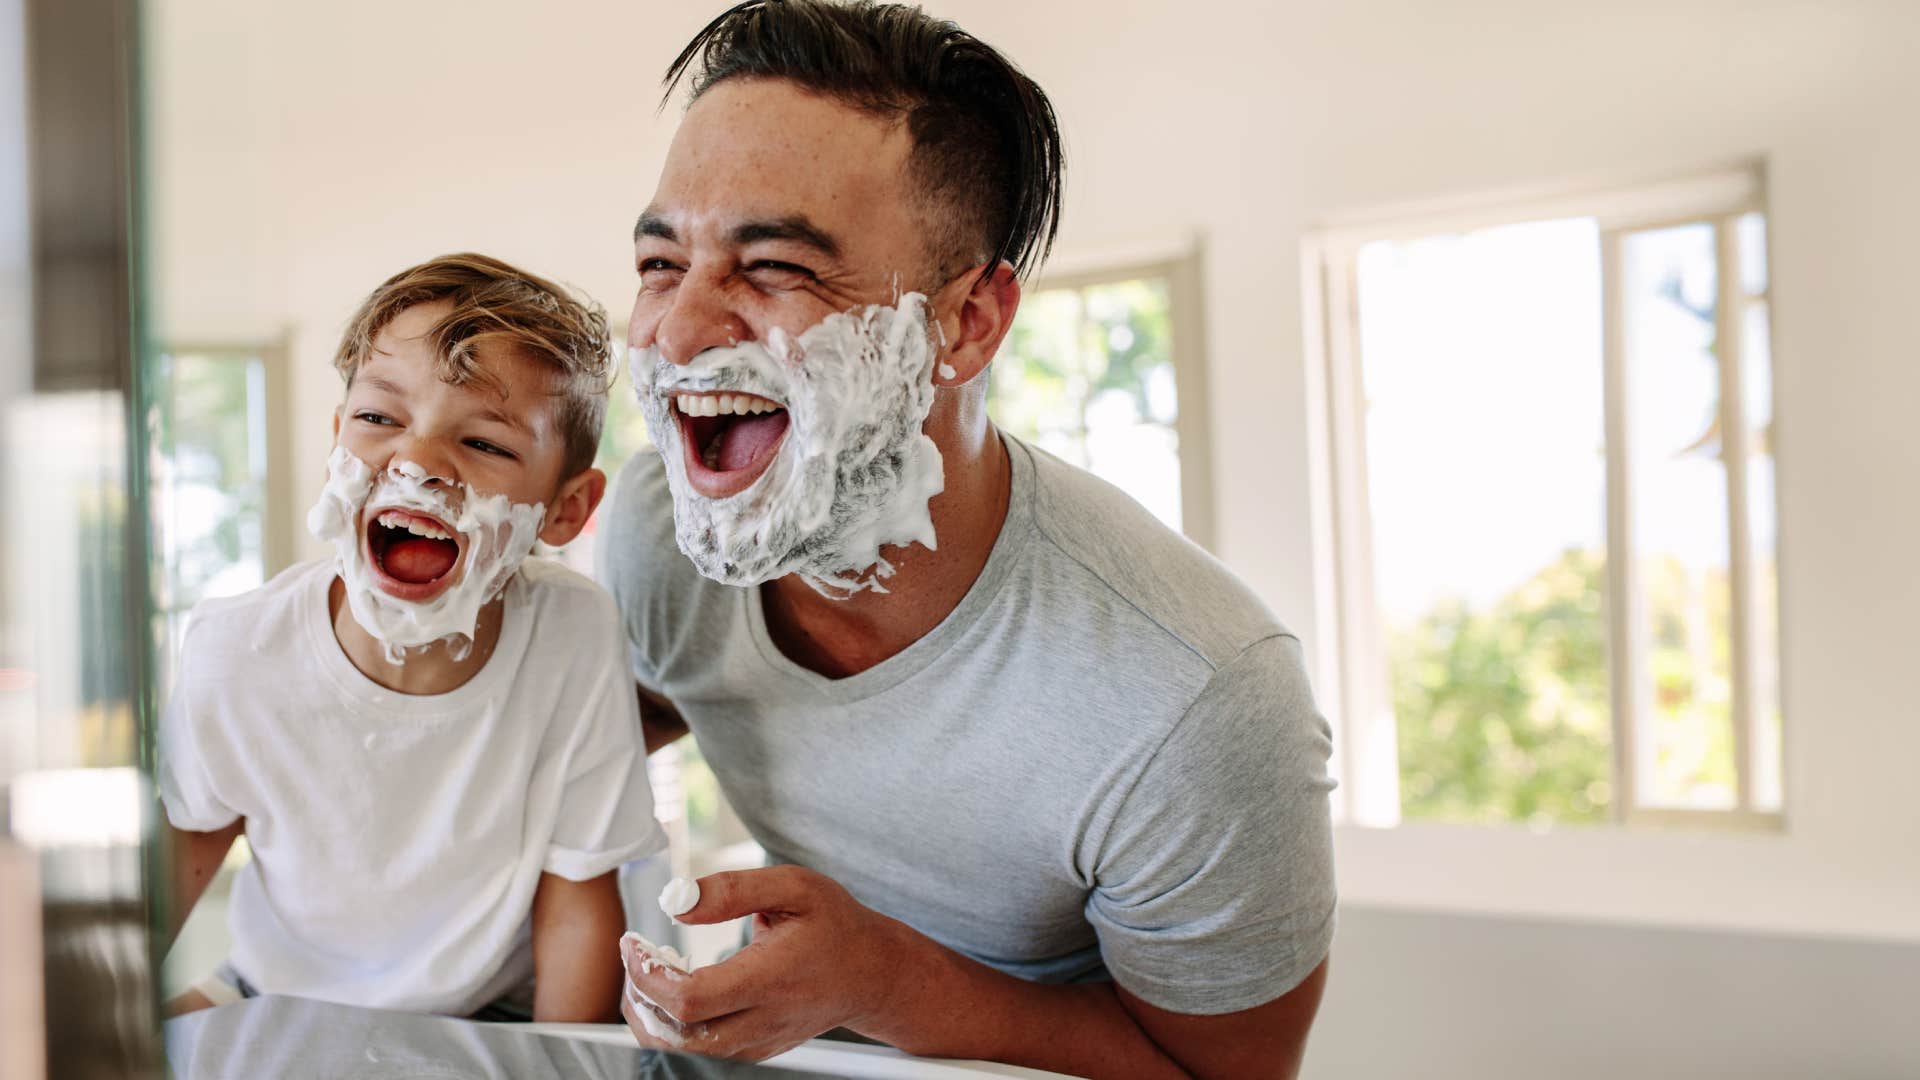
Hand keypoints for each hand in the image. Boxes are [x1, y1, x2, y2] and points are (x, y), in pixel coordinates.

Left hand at [618, 865, 912, 1060]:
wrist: (872, 974)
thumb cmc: (836, 927)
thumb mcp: (795, 886)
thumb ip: (735, 889)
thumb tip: (678, 903)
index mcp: (770, 979)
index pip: (690, 999)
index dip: (647, 975)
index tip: (633, 943)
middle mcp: (762, 1020)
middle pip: (676, 1037)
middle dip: (639, 999)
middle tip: (637, 957)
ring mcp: (758, 1042)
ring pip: (683, 1050)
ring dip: (652, 1015)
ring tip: (652, 971)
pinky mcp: (755, 1050)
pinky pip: (701, 1050)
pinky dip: (674, 1024)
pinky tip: (678, 987)